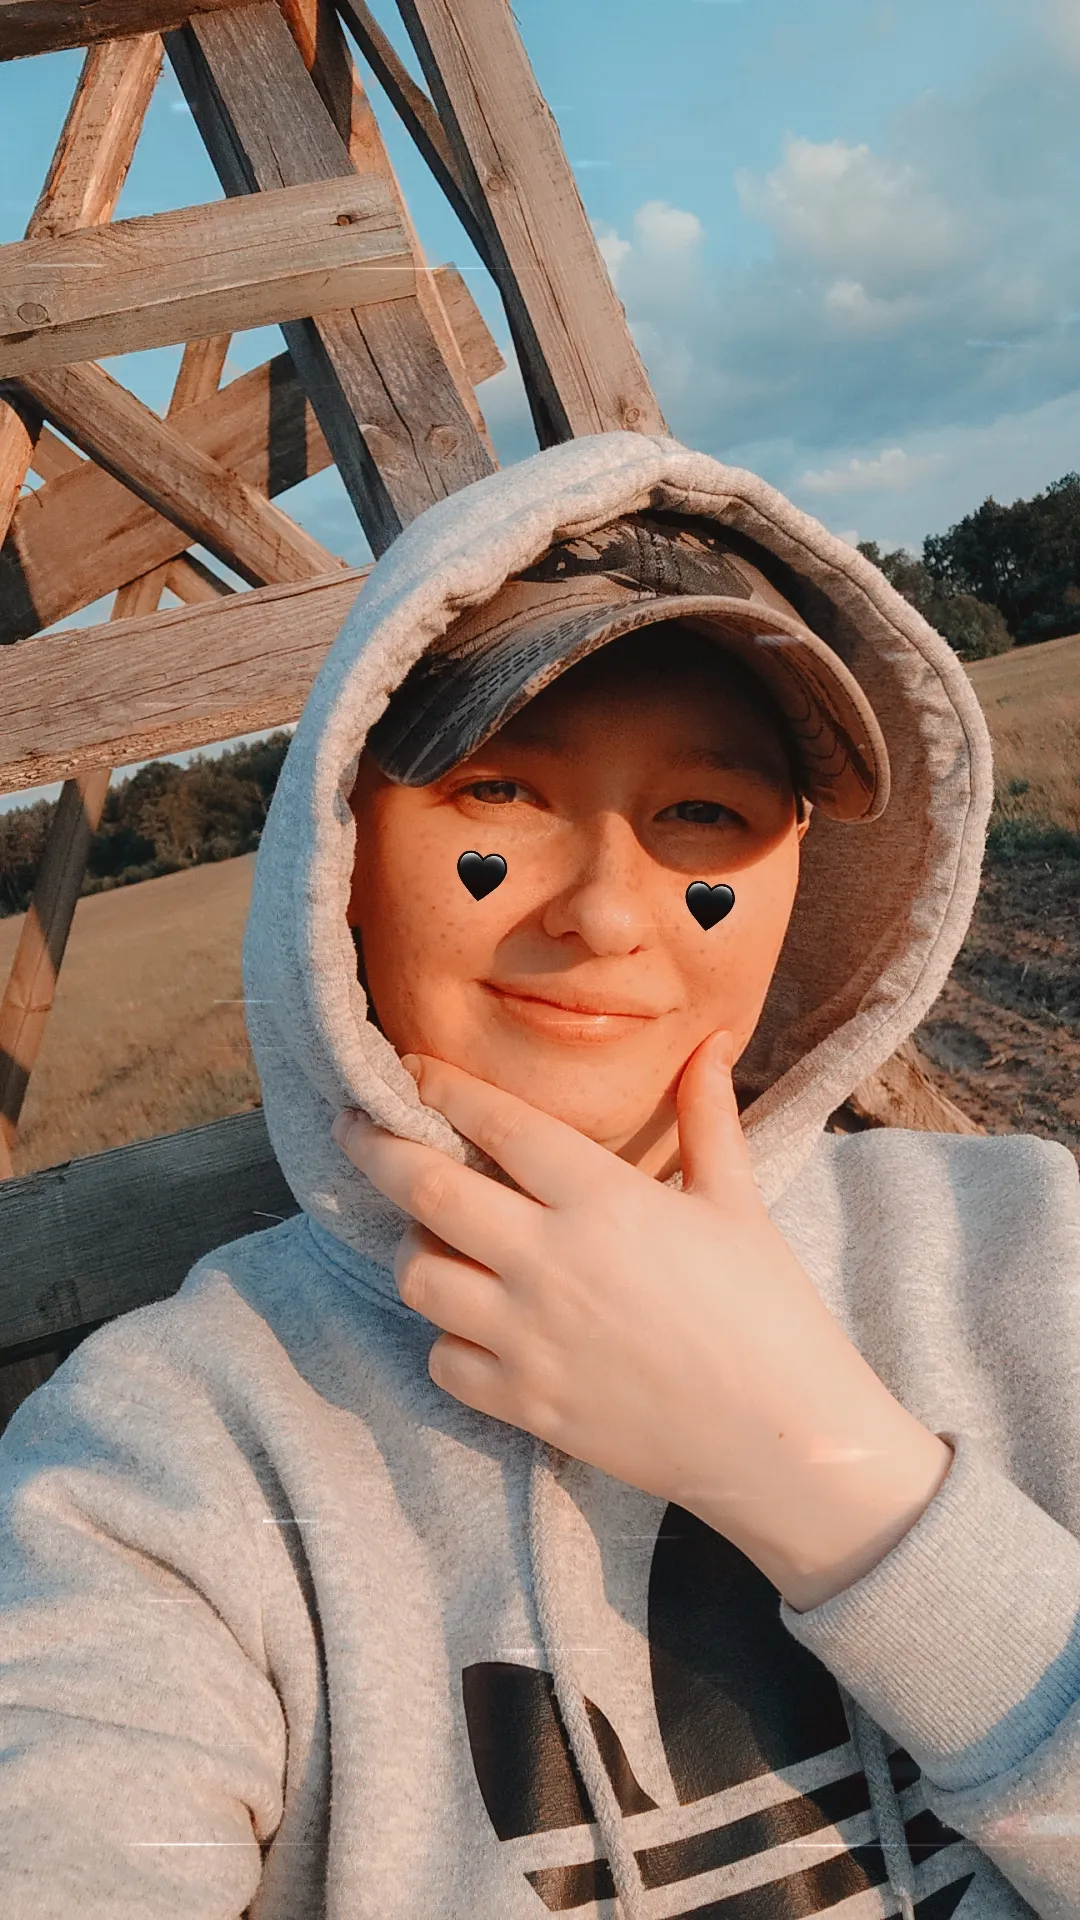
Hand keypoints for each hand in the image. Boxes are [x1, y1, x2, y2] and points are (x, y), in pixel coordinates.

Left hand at [332, 1031, 951, 1606]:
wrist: (783, 1441)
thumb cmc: (768, 1313)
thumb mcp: (739, 1203)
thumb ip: (707, 1117)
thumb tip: (711, 1041)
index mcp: (604, 1200)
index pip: (496, 1124)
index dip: (441, 1087)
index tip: (409, 1068)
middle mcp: (550, 1261)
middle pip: (426, 1190)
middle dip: (375, 1147)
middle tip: (352, 1123)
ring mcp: (528, 1338)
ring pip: (418, 1276)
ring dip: (413, 1247)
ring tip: (430, 1235)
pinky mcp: (523, 1404)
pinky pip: (441, 1359)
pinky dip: (445, 1337)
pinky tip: (472, 1323)